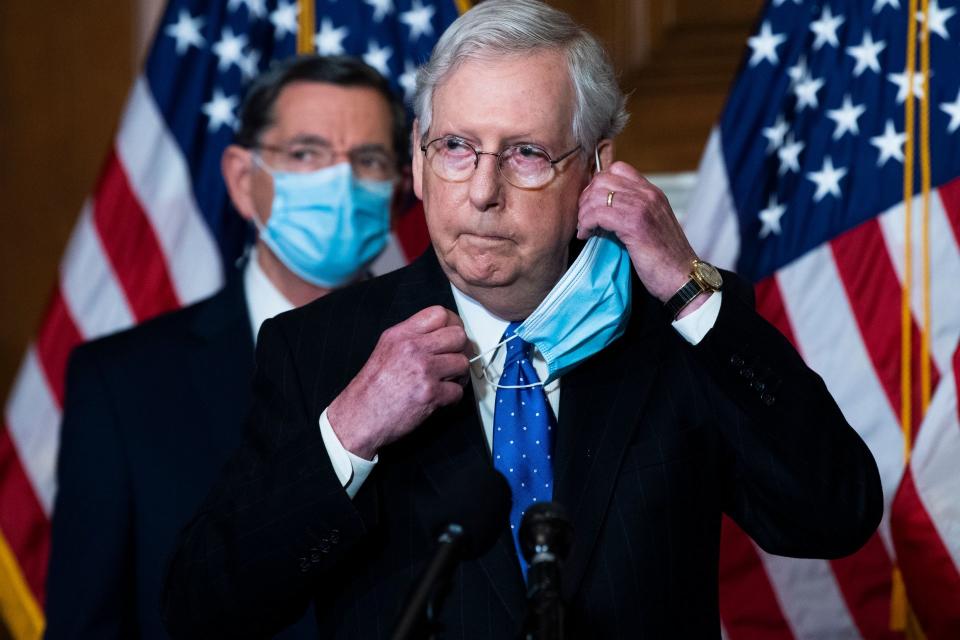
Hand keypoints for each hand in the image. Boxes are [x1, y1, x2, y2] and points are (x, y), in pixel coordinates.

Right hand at [327, 306, 469, 459]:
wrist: (359, 417)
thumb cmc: (371, 389)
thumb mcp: (386, 349)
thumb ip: (411, 338)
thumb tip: (440, 335)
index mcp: (401, 334)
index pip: (439, 314)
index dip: (453, 324)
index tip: (453, 336)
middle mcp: (412, 348)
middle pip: (458, 335)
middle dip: (461, 349)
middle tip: (455, 360)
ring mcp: (423, 370)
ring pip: (462, 362)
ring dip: (459, 375)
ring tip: (449, 381)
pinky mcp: (430, 394)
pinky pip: (458, 390)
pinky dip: (453, 397)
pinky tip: (441, 398)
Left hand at [577, 162, 699, 305]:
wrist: (684, 277)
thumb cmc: (666, 259)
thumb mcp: (652, 225)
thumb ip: (634, 211)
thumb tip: (603, 209)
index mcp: (652, 193)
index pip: (618, 169)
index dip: (598, 184)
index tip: (593, 204)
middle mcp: (648, 194)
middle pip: (603, 179)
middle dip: (586, 198)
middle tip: (584, 218)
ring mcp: (641, 207)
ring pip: (597, 195)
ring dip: (584, 212)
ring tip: (585, 228)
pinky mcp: (633, 224)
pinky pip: (597, 214)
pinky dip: (586, 224)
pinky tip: (586, 235)